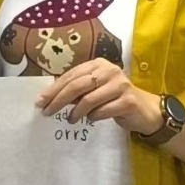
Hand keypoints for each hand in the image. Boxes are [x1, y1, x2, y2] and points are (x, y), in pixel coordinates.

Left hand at [36, 57, 161, 133]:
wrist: (144, 110)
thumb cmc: (114, 99)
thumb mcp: (93, 91)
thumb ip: (76, 91)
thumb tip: (49, 98)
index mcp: (98, 64)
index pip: (70, 76)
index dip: (53, 89)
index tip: (40, 101)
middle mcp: (110, 71)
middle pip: (77, 86)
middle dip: (58, 100)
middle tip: (47, 112)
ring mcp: (120, 85)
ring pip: (89, 99)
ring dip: (76, 112)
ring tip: (71, 119)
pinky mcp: (128, 101)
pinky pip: (102, 111)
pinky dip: (92, 117)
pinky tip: (90, 119)